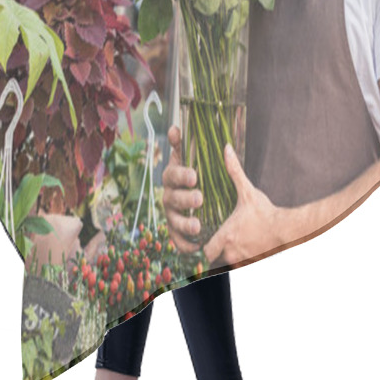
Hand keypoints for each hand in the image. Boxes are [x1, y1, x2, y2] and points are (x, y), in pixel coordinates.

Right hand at [162, 125, 202, 253]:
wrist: (210, 203)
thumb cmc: (201, 177)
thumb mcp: (202, 162)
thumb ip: (195, 149)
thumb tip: (188, 132)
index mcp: (175, 175)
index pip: (173, 172)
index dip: (181, 172)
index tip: (194, 174)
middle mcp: (169, 194)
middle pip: (173, 196)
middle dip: (186, 198)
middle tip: (200, 197)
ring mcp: (171, 214)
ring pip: (174, 219)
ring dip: (185, 223)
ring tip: (198, 225)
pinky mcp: (176, 232)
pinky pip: (177, 241)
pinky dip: (186, 245)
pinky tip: (197, 247)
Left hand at [202, 143, 279, 265]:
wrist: (287, 230)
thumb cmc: (266, 212)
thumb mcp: (248, 191)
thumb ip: (234, 171)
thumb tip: (226, 149)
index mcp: (227, 236)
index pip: (206, 251)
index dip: (205, 246)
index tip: (207, 238)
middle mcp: (233, 252)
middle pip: (216, 259)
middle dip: (217, 251)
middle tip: (220, 240)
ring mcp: (243, 261)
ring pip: (229, 264)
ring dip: (230, 257)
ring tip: (234, 245)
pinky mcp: (254, 265)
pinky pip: (242, 267)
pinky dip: (242, 260)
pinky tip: (247, 250)